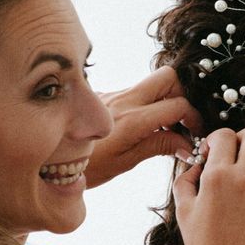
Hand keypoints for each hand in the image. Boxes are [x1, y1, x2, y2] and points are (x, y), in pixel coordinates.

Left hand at [84, 65, 203, 187]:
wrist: (48, 158)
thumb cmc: (86, 166)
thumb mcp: (125, 162)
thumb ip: (157, 147)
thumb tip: (187, 144)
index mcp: (132, 120)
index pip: (177, 106)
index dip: (194, 120)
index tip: (196, 135)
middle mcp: (125, 100)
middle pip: (168, 77)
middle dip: (183, 95)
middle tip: (183, 121)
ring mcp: (114, 95)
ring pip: (151, 82)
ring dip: (165, 99)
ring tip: (165, 127)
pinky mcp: (105, 96)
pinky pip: (134, 92)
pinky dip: (146, 105)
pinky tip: (142, 128)